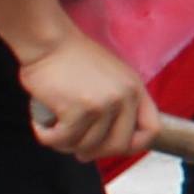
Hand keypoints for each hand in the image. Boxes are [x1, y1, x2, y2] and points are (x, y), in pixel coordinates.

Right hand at [14, 30, 153, 163]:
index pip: (151, 129)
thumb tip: (110, 141)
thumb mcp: (110, 76)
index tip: (111, 147)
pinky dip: (47, 137)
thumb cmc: (71, 57)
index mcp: (135, 88)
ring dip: (66, 144)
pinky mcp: (77, 111)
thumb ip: (118, 102)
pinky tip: (41, 127)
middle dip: (96, 152)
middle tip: (78, 149)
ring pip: (87, 146)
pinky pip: (62, 140)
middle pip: (118, 146)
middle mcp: (124, 97)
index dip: (132, 145)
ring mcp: (102, 105)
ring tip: (54, 130)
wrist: (47, 41)